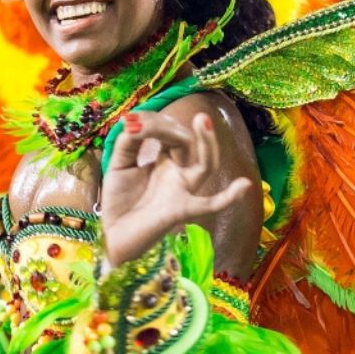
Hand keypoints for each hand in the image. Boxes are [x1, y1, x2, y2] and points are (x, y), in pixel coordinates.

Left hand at [101, 110, 251, 265]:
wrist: (111, 233)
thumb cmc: (119, 201)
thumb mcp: (119, 163)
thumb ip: (128, 142)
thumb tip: (136, 123)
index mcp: (165, 161)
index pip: (171, 134)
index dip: (154, 122)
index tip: (131, 121)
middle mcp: (178, 174)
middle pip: (188, 144)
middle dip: (168, 127)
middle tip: (144, 123)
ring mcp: (182, 192)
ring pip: (206, 166)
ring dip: (208, 143)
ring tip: (203, 120)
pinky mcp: (180, 210)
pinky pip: (209, 206)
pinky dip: (228, 198)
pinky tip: (243, 185)